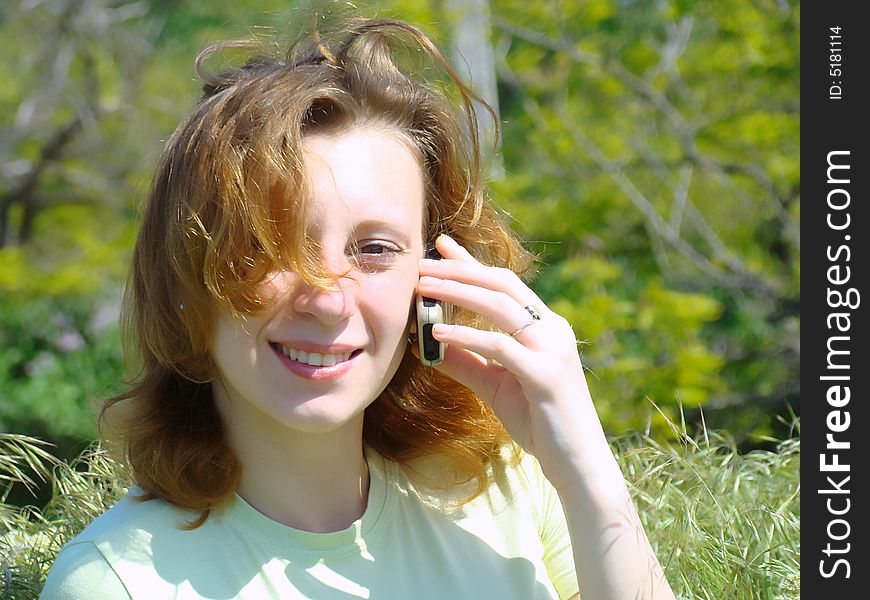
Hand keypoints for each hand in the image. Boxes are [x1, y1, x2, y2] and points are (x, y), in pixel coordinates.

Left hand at [416, 234, 616, 491]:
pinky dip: (466, 336)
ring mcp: (552, 349)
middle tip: (421, 265)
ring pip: (500, 306)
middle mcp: (552, 329)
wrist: (577, 464)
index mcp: (545, 327)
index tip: (440, 246)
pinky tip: (438, 334)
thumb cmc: (540, 423)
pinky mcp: (545, 374)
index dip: (471, 263)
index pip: (504, 284)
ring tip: (422, 288)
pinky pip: (500, 346)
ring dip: (457, 292)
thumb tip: (428, 343)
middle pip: (501, 284)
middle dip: (458, 270)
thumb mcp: (496, 386)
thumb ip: (467, 362)